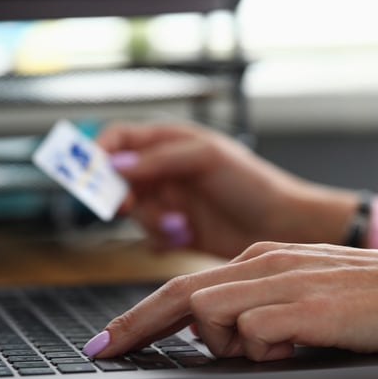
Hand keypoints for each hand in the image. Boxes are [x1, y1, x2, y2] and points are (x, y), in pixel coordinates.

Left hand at [86, 242, 377, 361]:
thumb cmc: (375, 296)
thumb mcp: (307, 289)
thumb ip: (262, 300)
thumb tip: (223, 329)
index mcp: (264, 256)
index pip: (187, 284)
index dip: (142, 312)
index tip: (113, 336)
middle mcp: (265, 262)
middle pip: (180, 294)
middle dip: (135, 325)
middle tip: (104, 350)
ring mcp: (282, 282)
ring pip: (211, 312)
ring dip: (225, 341)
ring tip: (275, 345)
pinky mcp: (302, 307)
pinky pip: (253, 333)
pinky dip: (261, 347)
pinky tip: (297, 343)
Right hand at [97, 121, 358, 257]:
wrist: (285, 227)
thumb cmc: (253, 184)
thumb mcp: (206, 159)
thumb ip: (159, 159)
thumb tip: (114, 164)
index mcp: (171, 142)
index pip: (119, 138)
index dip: (98, 153)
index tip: (92, 175)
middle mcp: (167, 170)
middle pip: (119, 179)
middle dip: (122, 195)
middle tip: (130, 206)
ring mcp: (172, 202)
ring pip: (135, 212)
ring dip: (150, 221)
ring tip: (180, 225)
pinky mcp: (180, 232)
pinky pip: (151, 237)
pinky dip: (161, 240)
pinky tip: (184, 237)